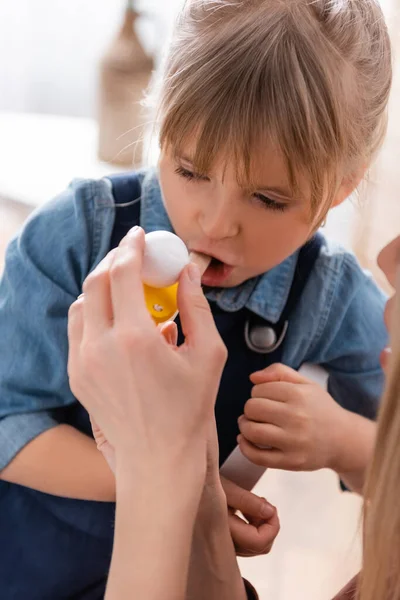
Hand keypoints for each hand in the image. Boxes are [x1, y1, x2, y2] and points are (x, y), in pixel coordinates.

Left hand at [68, 227, 226, 479]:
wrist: (157, 457)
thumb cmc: (190, 408)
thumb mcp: (208, 354)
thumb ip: (196, 306)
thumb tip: (187, 271)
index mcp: (135, 338)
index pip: (124, 272)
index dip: (132, 247)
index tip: (139, 236)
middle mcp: (101, 346)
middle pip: (96, 282)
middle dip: (114, 260)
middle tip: (132, 255)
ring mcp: (83, 362)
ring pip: (81, 304)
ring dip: (101, 286)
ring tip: (124, 284)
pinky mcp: (76, 375)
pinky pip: (78, 330)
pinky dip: (93, 312)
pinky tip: (115, 316)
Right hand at [197, 423, 279, 556]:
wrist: (182, 483)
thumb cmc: (201, 481)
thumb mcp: (224, 486)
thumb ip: (247, 501)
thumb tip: (270, 512)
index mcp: (221, 529)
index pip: (258, 542)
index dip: (272, 526)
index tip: (271, 507)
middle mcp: (221, 542)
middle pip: (259, 548)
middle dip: (267, 526)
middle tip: (263, 504)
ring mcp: (221, 543)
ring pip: (254, 546)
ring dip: (259, 526)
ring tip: (252, 505)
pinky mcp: (221, 538)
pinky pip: (245, 541)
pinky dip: (251, 527)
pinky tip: (245, 511)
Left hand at [237, 363, 347, 471]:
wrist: (344, 440)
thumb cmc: (320, 409)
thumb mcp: (305, 383)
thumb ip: (279, 372)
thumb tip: (253, 377)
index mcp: (298, 395)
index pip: (258, 390)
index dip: (257, 393)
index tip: (266, 398)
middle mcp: (296, 417)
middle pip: (252, 408)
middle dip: (251, 409)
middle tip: (259, 412)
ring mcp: (294, 442)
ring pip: (251, 431)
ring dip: (245, 426)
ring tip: (251, 423)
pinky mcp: (291, 462)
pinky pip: (257, 456)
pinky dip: (245, 447)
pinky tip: (246, 440)